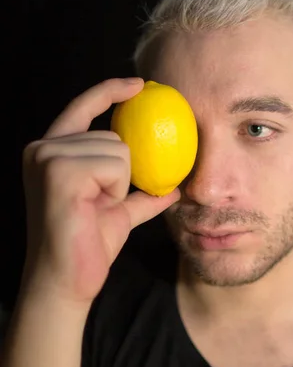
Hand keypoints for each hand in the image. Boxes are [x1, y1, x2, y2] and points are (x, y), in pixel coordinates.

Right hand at [20, 78, 179, 305]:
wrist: (67, 281)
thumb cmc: (89, 246)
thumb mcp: (119, 212)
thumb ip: (141, 193)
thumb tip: (175, 185)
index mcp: (51, 152)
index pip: (82, 108)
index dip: (109, 92)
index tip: (140, 84)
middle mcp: (42, 148)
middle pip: (112, 135)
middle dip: (119, 172)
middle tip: (98, 204)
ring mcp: (47, 157)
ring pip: (117, 148)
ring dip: (118, 184)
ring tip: (95, 208)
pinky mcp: (59, 170)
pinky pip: (115, 164)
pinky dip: (116, 189)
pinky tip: (94, 208)